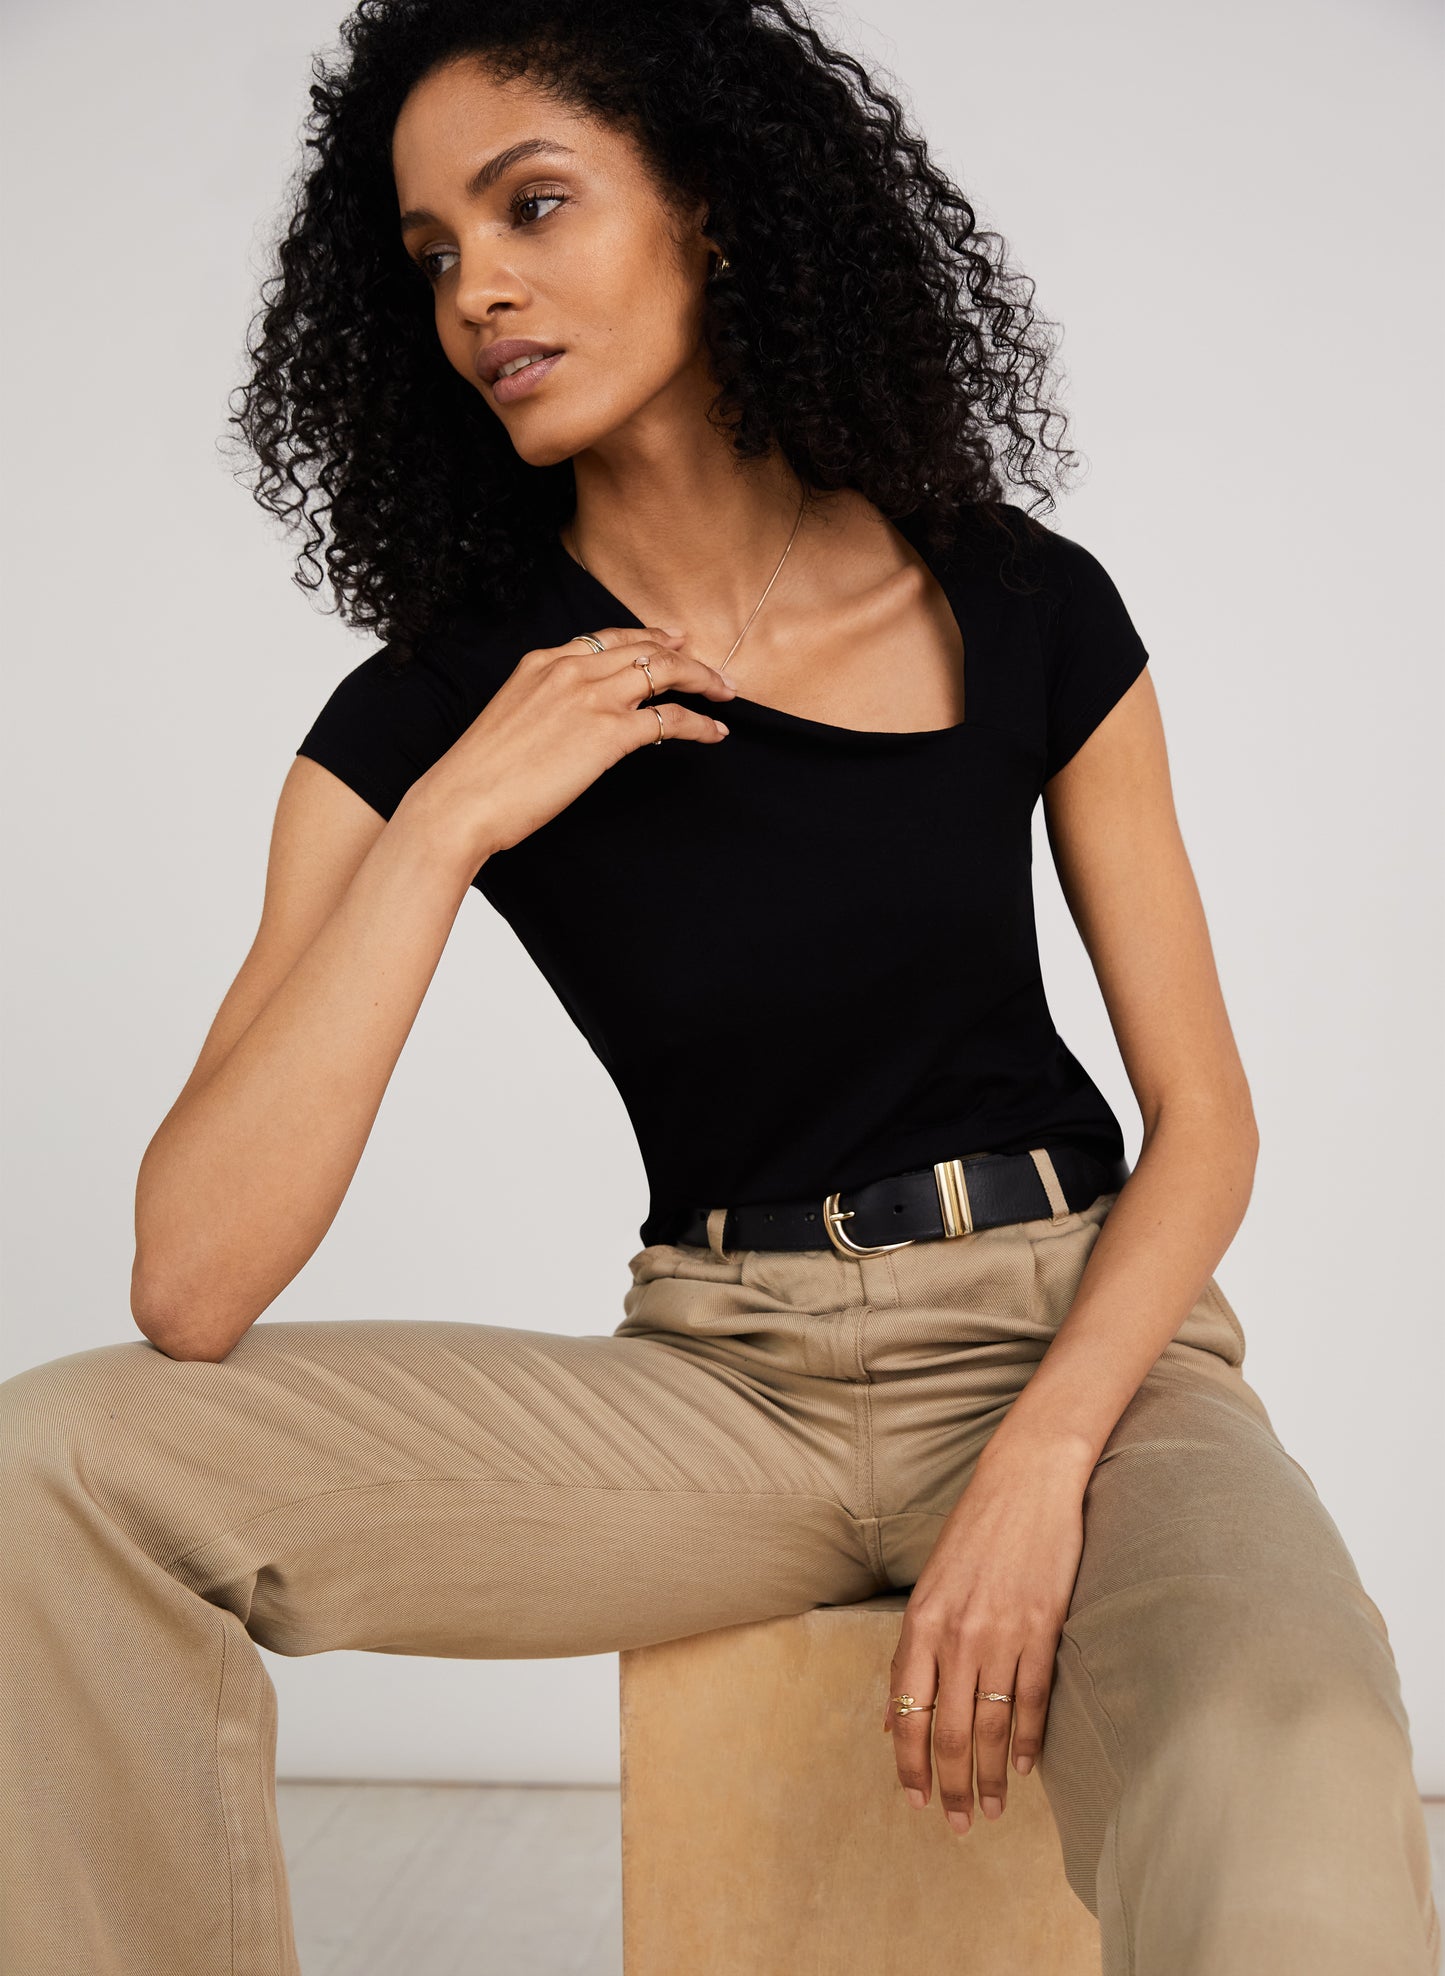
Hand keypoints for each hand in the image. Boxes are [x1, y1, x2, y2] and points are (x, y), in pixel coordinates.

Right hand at [407, 625, 735, 864]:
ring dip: (702, 680)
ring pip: (664, 672)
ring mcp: (590, 697)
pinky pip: (669, 718)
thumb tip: (573, 723)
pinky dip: (699, 723)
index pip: (608, 638)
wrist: (462, 801)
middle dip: (686, 657)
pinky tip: (715, 732)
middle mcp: (569, 669)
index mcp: (542, 662)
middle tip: (713, 672)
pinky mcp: (607, 733)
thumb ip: (545, 706)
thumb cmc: (480, 776)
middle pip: (644, 648)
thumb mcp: (511, 719)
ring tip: (725, 694)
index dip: (648, 638)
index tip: (674, 640)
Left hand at [883, 1441, 1087, 1832]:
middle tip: (956, 1824)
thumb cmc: (974, 1534)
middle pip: (949, 1732)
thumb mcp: (929, 1588)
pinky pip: (1033, 1701)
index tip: (914, 1801)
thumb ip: (910, 1654)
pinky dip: (1028, 1741)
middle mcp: (956, 1634)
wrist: (1026, 1482)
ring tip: (991, 1810)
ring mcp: (1002, 1633)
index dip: (909, 1764)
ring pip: (991, 1727)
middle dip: (950, 1786)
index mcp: (920, 1622)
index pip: (907, 1712)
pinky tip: (1023, 1768)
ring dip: (989, 1778)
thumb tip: (890, 1718)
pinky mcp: (1043, 1629)